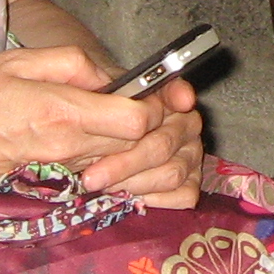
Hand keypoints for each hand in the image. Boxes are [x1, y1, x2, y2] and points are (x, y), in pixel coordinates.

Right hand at [0, 45, 161, 189]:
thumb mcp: (15, 62)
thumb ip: (68, 63)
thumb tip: (106, 74)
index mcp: (62, 112)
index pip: (136, 120)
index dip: (154, 104)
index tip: (154, 88)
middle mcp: (68, 145)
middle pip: (137, 143)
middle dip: (154, 124)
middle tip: (155, 100)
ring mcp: (62, 167)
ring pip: (121, 157)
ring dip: (134, 139)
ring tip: (127, 111)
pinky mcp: (54, 178)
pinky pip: (98, 166)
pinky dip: (111, 153)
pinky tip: (101, 134)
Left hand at [80, 75, 204, 208]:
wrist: (98, 137)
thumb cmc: (93, 115)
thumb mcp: (83, 90)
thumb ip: (84, 75)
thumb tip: (97, 81)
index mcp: (164, 96)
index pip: (176, 92)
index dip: (177, 96)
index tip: (177, 101)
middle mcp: (184, 124)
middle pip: (164, 144)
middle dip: (126, 162)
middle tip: (91, 176)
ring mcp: (190, 154)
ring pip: (172, 173)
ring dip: (134, 183)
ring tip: (103, 185)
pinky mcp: (189, 182)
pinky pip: (183, 194)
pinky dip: (155, 198)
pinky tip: (128, 195)